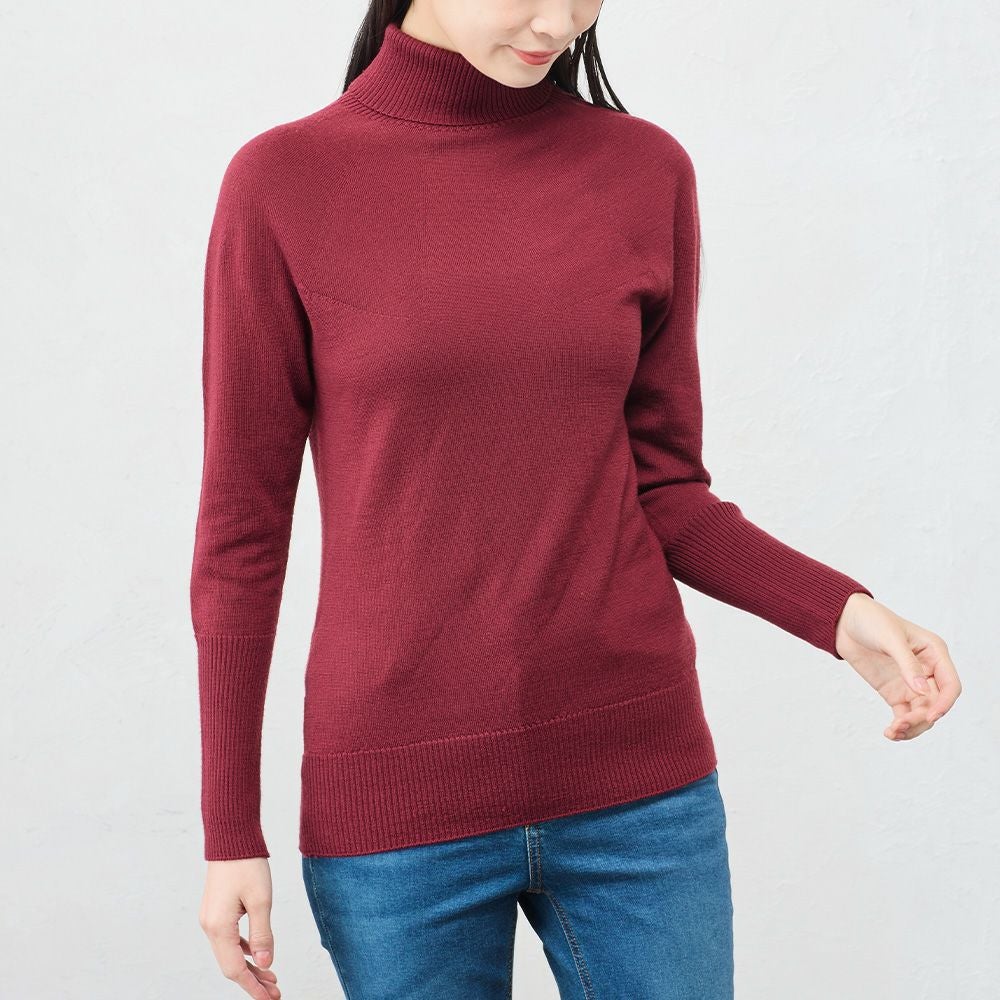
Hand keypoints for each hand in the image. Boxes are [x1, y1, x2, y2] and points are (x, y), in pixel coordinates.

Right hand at [199, 857, 280, 998]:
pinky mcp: (216, 911)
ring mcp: (211, 919)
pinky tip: (259, 954)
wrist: (231, 838)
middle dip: (253, 980)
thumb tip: (266, 964)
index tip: (270, 999)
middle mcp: (210, 927)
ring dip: (250, 966)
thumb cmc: (246, 864)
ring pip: (230, 952)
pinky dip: (244, 949)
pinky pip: (229, 939)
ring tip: (272, 976)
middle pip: (231, 965)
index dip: (253, 987)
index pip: (235, 970)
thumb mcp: (261, 900)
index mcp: (219, 928)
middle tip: (275, 991)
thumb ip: (263, 935)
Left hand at [835, 592, 961, 740]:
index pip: (950, 685)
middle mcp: (927, 671)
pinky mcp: (894, 691)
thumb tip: (922, 691)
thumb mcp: (890, 639)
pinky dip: (900, 726)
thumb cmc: (871, 620)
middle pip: (935, 704)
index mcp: (935, 653)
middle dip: (922, 718)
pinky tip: (889, 732)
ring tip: (893, 731)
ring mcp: (910, 683)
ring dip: (912, 727)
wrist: (844, 621)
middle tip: (901, 724)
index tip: (930, 716)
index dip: (944, 704)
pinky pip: (904, 714)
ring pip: (921, 714)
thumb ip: (907, 664)